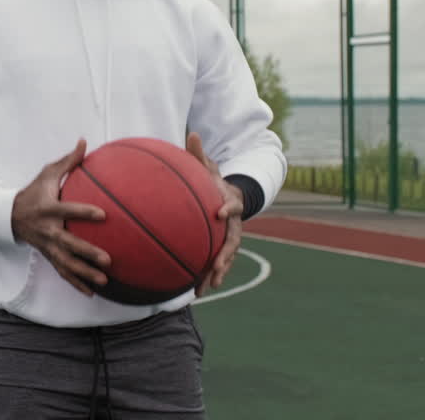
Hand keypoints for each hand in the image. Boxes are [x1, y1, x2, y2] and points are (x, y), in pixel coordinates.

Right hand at [10, 139, 112, 296]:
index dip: (84, 212)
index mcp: (49, 209)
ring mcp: (47, 246)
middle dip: (87, 253)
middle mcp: (48, 230)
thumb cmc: (34, 192)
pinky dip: (76, 283)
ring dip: (84, 273)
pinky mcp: (48, 256)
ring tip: (104, 281)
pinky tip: (93, 292)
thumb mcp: (47, 174)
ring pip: (66, 263)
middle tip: (108, 260)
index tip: (103, 215)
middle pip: (69, 244)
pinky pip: (63, 272)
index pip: (68, 210)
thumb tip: (85, 141)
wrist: (10, 215)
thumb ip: (68, 161)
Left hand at [186, 132, 242, 296]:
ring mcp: (229, 237)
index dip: (227, 208)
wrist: (228, 196)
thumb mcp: (208, 167)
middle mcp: (232, 223)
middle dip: (225, 255)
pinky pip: (216, 263)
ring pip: (226, 257)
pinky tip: (198, 291)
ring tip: (207, 288)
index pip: (231, 206)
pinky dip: (208, 276)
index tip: (219, 213)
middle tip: (217, 266)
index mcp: (229, 203)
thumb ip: (199, 154)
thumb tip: (192, 133)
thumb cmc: (213, 181)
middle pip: (232, 241)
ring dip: (217, 273)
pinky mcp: (221, 247)